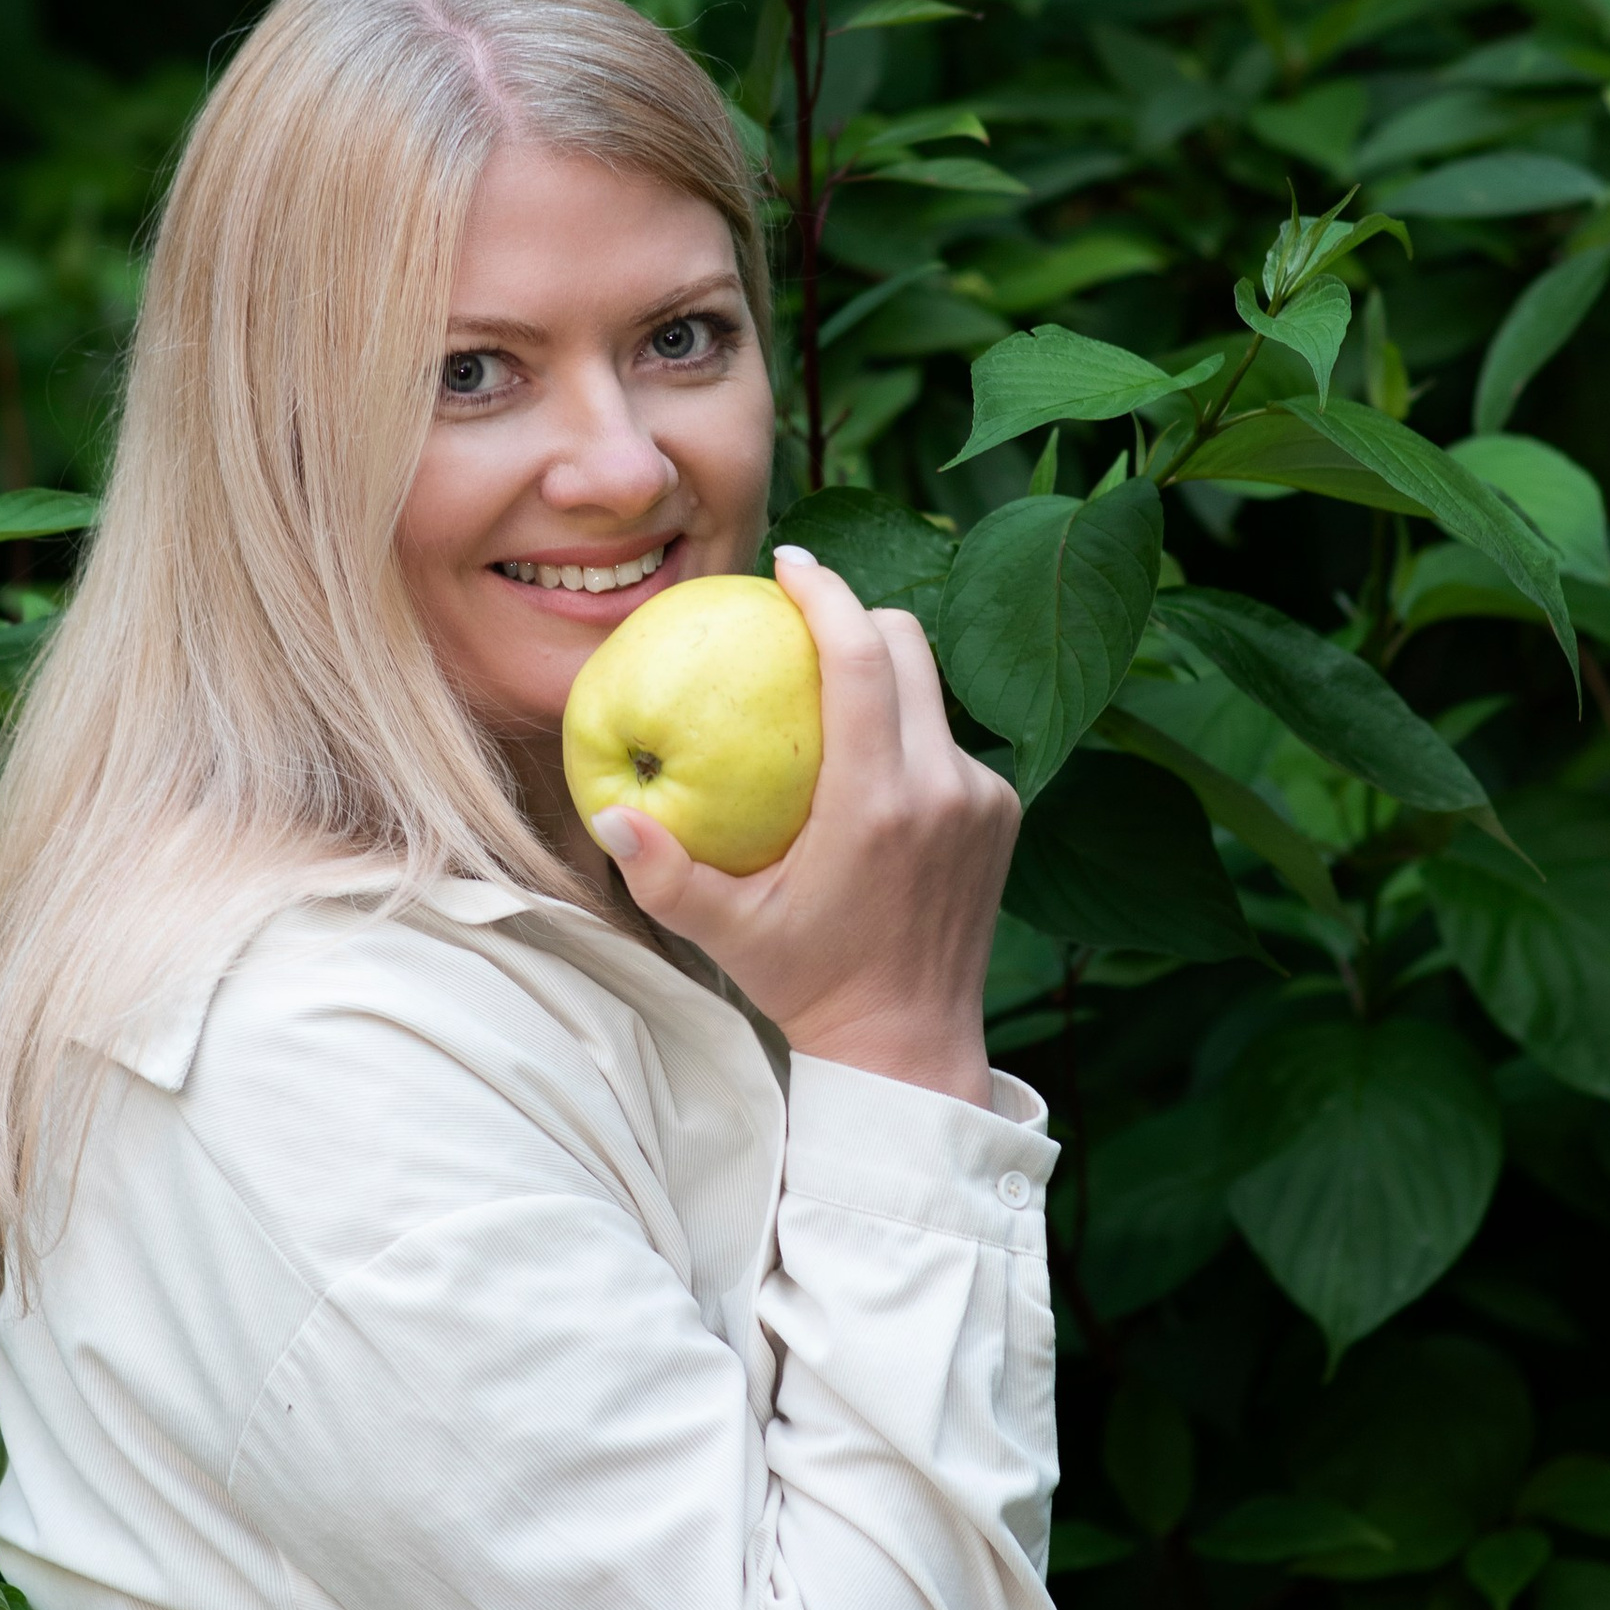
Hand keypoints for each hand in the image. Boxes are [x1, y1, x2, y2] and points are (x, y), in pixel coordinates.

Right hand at [588, 546, 1018, 1105]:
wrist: (909, 1045)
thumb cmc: (809, 983)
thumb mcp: (728, 934)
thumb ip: (663, 874)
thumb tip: (607, 810)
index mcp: (876, 803)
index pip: (860, 659)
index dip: (826, 594)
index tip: (790, 564)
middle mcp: (942, 788)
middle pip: (908, 645)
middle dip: (857, 612)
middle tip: (801, 615)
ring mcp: (982, 798)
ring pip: (934, 690)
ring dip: (885, 673)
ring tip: (828, 686)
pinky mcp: (1002, 813)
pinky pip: (950, 741)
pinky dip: (910, 730)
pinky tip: (868, 756)